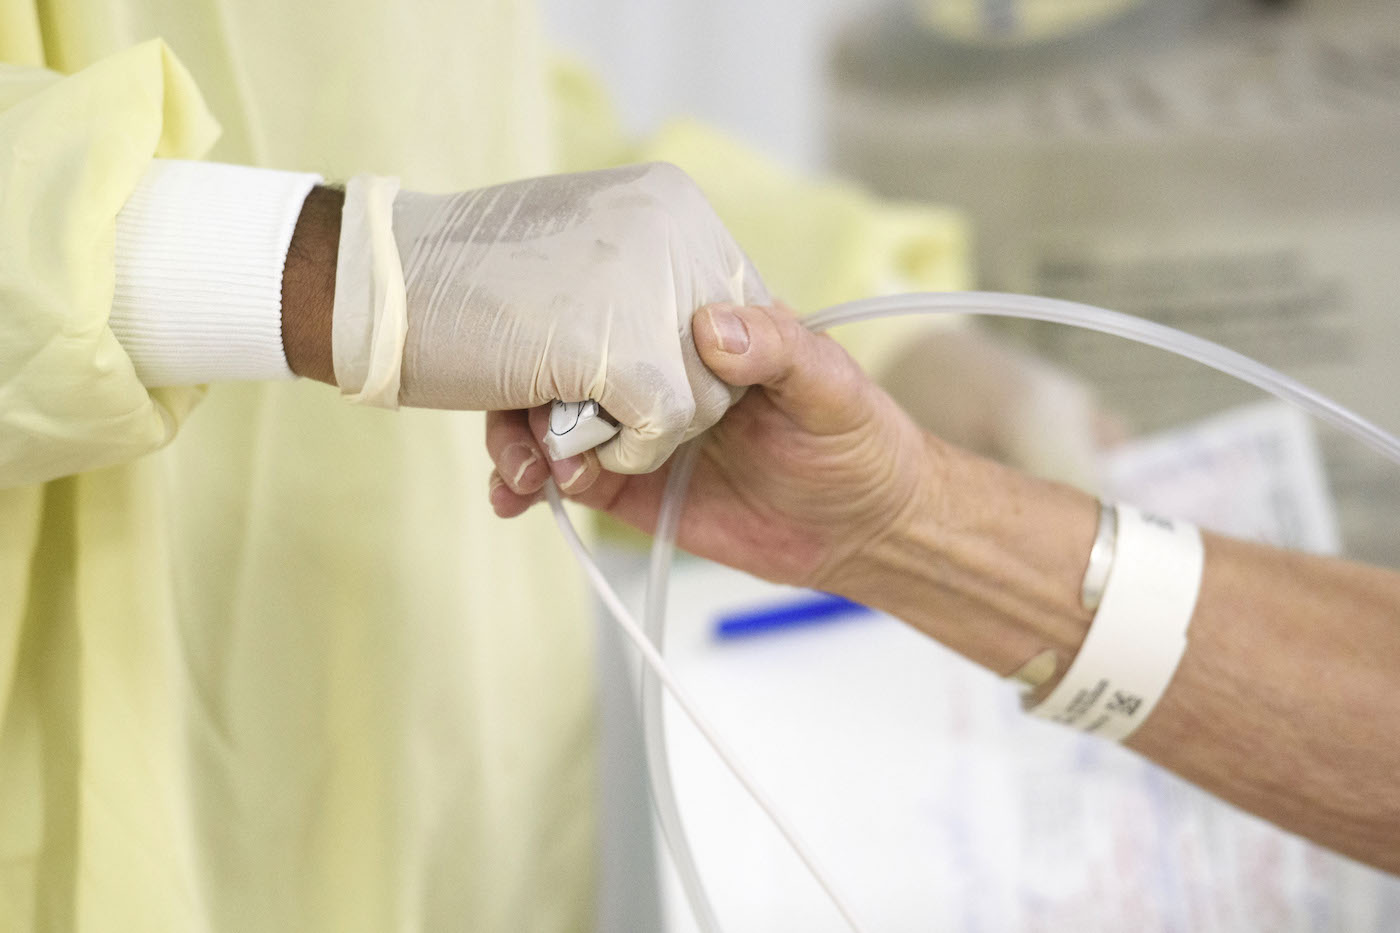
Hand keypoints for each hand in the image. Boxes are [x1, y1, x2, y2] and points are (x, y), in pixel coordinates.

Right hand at [375, 163, 767, 472]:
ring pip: (701, 400)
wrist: (371, 282)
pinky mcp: (622, 345)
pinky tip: (558, 448)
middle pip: (725, 362)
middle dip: (659, 408)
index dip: (686, 367)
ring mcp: (652, 284)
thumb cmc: (465, 280)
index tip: (631, 391)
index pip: (735, 311)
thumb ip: (649, 296)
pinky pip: (662, 426)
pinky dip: (621, 454)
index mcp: (672, 204)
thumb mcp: (581, 265)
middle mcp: (677, 231)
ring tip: (554, 434)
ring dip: (630, 438)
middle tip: (583, 414)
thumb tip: (722, 344)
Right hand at [485, 302, 936, 591]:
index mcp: (695, 327)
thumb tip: (713, 326)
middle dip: (523, 387)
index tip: (531, 330)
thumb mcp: (830, 385)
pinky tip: (515, 499)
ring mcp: (632, 429)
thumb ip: (779, 352)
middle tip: (525, 426)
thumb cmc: (858, 441)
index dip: (565, 311)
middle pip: (561, 362)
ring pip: (548, 421)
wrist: (864, 530)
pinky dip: (527, 487)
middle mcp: (652, 371)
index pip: (615, 302)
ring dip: (518, 440)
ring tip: (524, 474)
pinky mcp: (626, 486)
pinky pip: (562, 481)